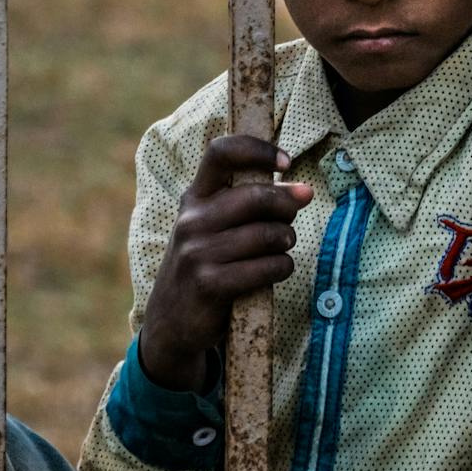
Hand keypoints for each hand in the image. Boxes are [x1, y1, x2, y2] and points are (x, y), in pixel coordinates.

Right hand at [139, 135, 311, 392]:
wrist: (171, 320)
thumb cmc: (207, 264)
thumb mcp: (214, 227)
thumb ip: (249, 204)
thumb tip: (301, 191)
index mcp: (195, 197)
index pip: (221, 153)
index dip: (258, 150)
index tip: (286, 162)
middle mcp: (191, 220)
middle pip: (255, 196)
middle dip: (287, 204)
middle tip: (296, 212)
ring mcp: (197, 253)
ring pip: (266, 234)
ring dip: (286, 240)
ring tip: (283, 245)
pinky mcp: (209, 284)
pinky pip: (265, 268)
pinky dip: (281, 267)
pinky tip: (278, 269)